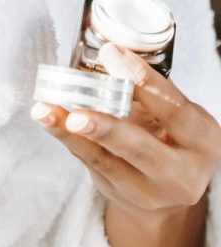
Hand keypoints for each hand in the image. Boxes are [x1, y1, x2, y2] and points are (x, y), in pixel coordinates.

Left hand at [31, 43, 220, 217]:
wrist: (169, 187)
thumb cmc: (172, 134)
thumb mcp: (177, 113)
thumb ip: (149, 90)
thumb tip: (109, 54)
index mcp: (202, 142)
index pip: (174, 111)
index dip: (143, 82)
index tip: (111, 54)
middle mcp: (181, 173)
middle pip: (141, 149)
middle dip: (106, 129)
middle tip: (77, 114)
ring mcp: (147, 190)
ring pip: (105, 160)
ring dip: (70, 134)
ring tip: (44, 111)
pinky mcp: (117, 192)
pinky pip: (89, 163)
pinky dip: (66, 139)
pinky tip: (47, 119)